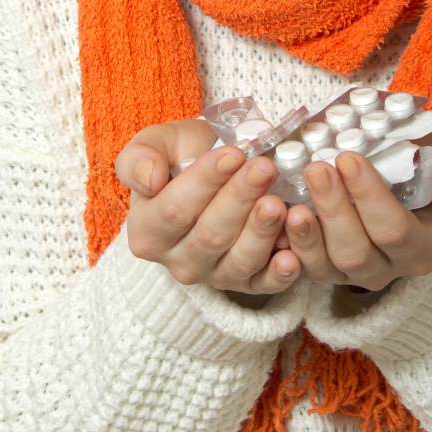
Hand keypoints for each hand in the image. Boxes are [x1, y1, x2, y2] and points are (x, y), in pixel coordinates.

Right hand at [114, 120, 301, 294]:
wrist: (215, 170)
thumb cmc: (181, 157)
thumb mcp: (154, 146)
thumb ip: (139, 159)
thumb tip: (149, 180)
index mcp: (148, 232)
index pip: (174, 210)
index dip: (205, 182)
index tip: (233, 153)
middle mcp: (178, 262)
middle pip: (210, 235)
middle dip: (240, 199)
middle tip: (264, 168)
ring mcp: (214, 276)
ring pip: (238, 261)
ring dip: (261, 232)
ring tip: (279, 203)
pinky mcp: (248, 284)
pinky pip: (264, 284)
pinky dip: (280, 274)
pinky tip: (292, 257)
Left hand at [283, 134, 431, 289]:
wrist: (408, 174)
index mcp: (423, 245)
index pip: (394, 231)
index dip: (368, 198)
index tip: (347, 157)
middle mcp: (390, 268)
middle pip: (356, 251)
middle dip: (333, 209)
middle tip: (316, 167)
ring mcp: (354, 273)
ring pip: (327, 265)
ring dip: (306, 234)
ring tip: (290, 200)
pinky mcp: (326, 269)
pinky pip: (303, 268)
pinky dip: (288, 246)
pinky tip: (275, 217)